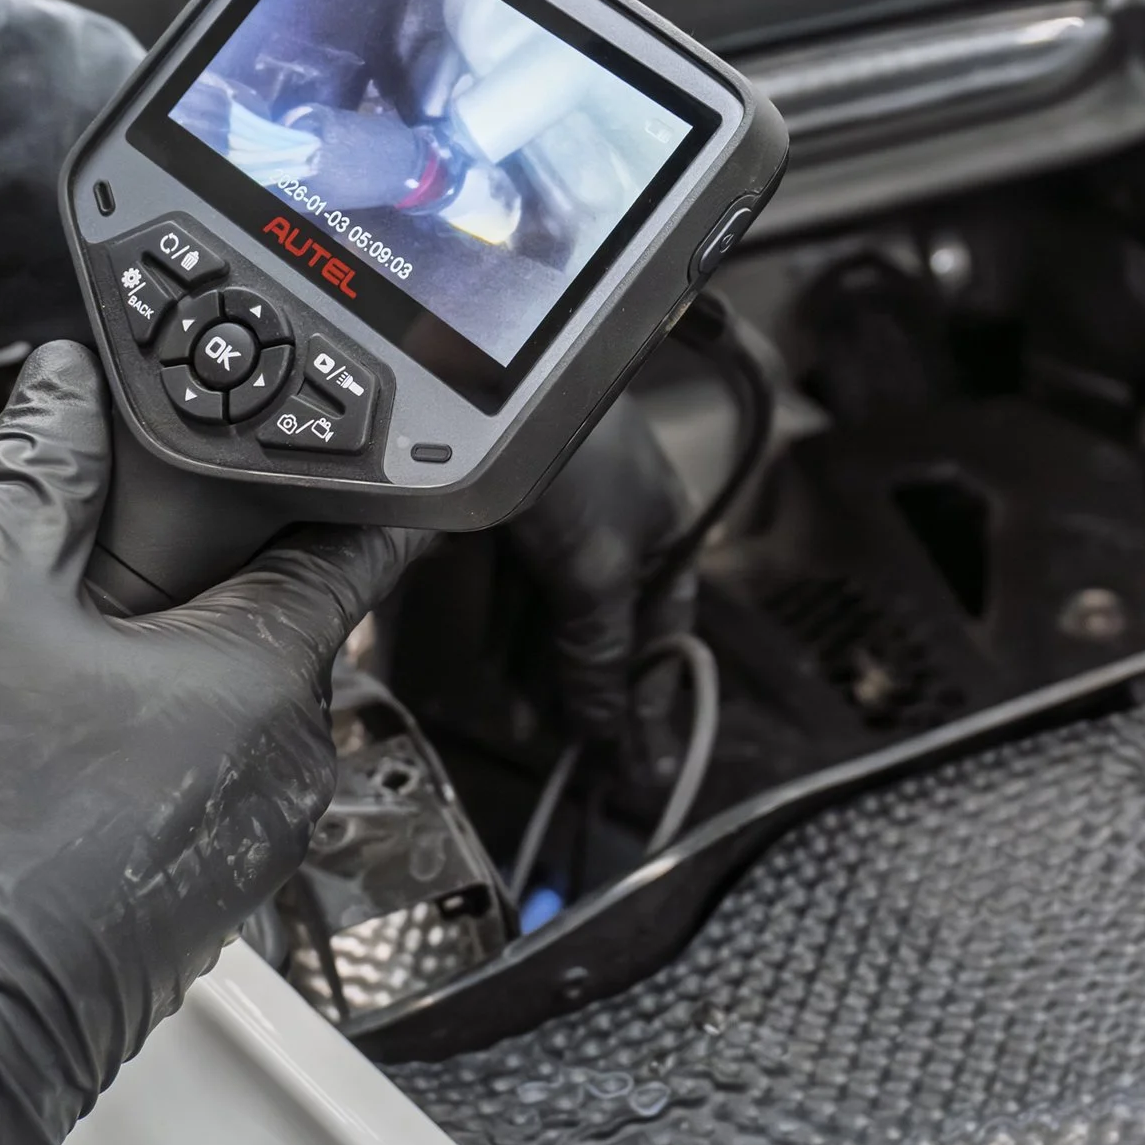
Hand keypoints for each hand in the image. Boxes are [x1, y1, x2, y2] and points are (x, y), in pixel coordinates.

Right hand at [0, 341, 424, 1144]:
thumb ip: (34, 476)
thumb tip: (66, 388)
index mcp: (266, 668)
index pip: (356, 537)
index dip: (334, 475)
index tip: (325, 439)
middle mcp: (290, 753)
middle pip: (276, 612)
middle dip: (198, 575)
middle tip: (101, 557)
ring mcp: (260, 830)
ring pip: (230, 697)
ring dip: (163, 664)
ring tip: (55, 669)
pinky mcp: (213, 885)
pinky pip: (203, 774)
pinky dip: (150, 741)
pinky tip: (57, 749)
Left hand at [505, 398, 696, 787]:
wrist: (493, 379)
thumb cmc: (574, 459)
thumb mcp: (597, 568)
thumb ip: (600, 653)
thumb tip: (608, 731)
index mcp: (663, 535)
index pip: (664, 638)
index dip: (651, 703)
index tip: (640, 765)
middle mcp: (613, 528)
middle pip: (603, 631)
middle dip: (586, 695)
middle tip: (572, 758)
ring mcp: (554, 520)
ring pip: (548, 614)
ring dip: (536, 673)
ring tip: (521, 726)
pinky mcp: (497, 516)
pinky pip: (502, 590)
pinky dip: (495, 634)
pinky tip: (481, 670)